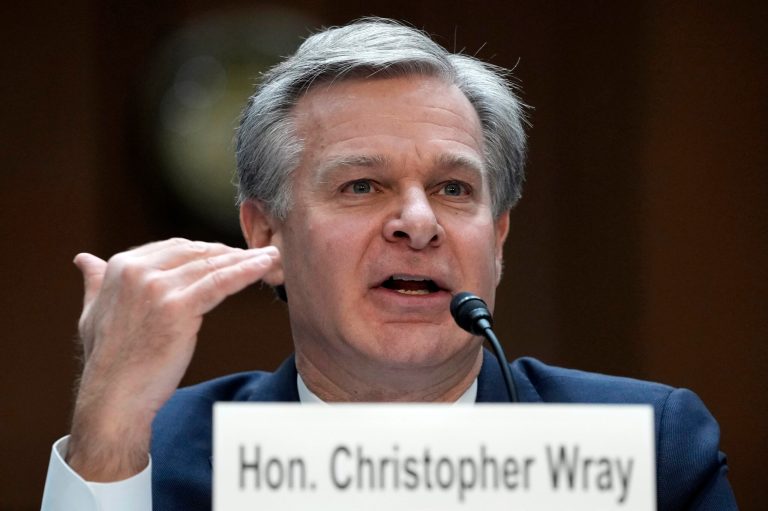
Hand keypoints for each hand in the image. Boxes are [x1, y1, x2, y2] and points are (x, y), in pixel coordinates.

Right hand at [66, 238, 279, 480]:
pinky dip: (246, 271)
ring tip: (272, 258)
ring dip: (246, 260)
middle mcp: (137, 270)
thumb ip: (95, 282)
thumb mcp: (92, 312)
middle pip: (198, 253)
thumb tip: (84, 259)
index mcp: (121, 266)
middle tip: (259, 256)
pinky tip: (265, 265)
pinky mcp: (179, 307)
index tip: (231, 256)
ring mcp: (158, 287)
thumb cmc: (109, 359)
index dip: (208, 251)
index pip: (176, 248)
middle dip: (230, 254)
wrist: (115, 398)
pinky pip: (220, 283)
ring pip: (213, 266)